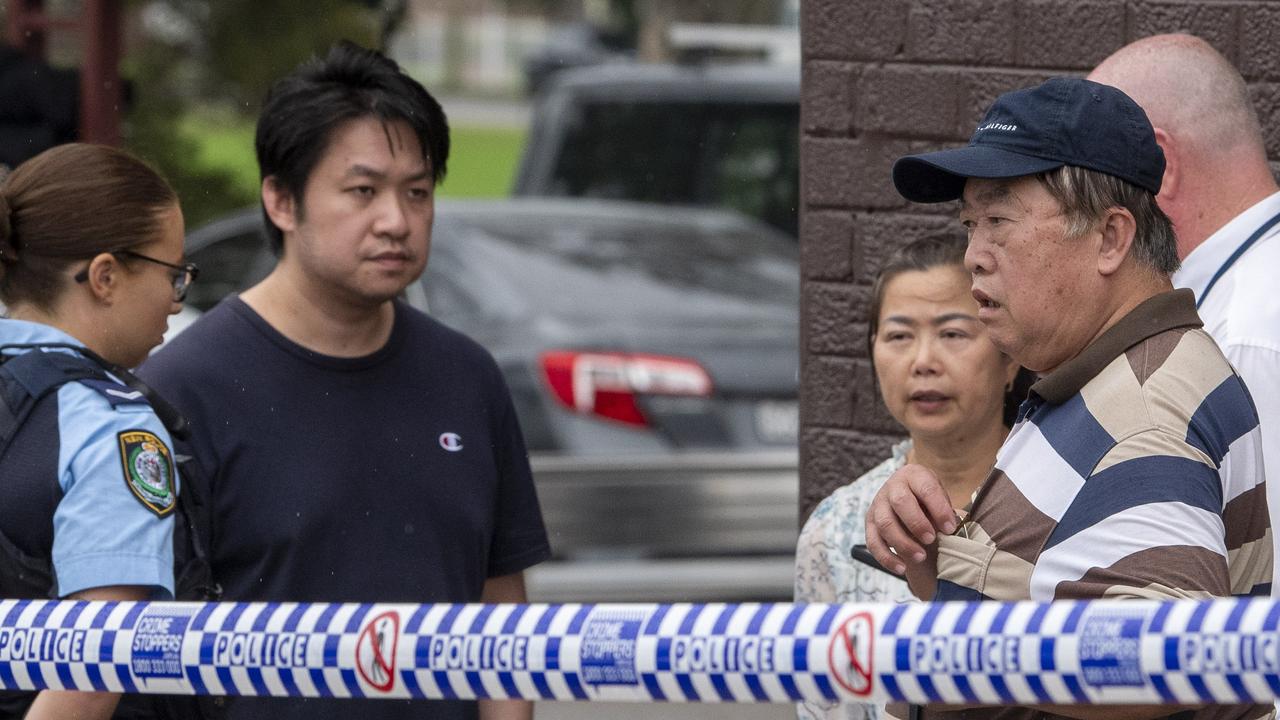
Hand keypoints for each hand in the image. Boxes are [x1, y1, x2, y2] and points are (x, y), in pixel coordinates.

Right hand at [865, 464, 956, 578]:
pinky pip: (873, 542)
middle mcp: (893, 487)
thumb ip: (943, 510)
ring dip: (903, 543)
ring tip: (920, 557)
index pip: (926, 489)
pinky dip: (886, 557)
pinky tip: (902, 568)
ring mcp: (878, 504)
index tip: (950, 528)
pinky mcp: (870, 522)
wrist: (907, 493)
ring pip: (885, 524)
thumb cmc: (927, 498)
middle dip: (917, 523)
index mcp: (914, 476)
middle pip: (900, 503)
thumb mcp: (938, 496)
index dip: (939, 509)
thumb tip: (948, 530)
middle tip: (931, 539)